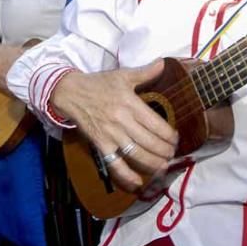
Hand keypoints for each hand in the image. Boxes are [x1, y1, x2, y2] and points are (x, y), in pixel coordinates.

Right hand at [50, 61, 178, 191]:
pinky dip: (126, 175)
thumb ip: (145, 72)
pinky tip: (138, 182)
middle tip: (172, 154)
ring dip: (153, 164)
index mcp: (130, 103)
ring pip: (137, 155)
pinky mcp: (100, 144)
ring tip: (163, 166)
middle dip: (165, 152)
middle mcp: (122, 121)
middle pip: (150, 142)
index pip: (157, 125)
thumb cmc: (98, 84)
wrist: (71, 93)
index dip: (170, 136)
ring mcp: (111, 135)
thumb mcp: (122, 76)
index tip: (175, 139)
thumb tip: (163, 63)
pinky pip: (115, 164)